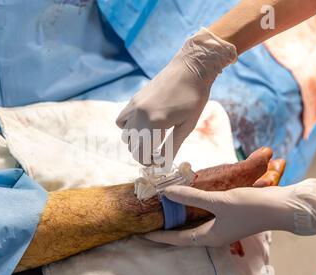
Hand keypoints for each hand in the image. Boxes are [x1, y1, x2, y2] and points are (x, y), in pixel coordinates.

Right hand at [116, 28, 236, 164]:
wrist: (191, 68)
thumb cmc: (194, 97)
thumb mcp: (186, 126)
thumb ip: (172, 146)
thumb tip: (163, 164)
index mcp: (154, 123)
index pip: (141, 153)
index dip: (148, 162)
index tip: (159, 161)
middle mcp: (140, 115)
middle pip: (132, 146)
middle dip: (143, 153)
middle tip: (158, 151)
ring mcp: (134, 106)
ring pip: (125, 135)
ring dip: (136, 141)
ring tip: (152, 137)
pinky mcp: (134, 100)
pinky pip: (121, 120)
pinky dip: (128, 127)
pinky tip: (143, 125)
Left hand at [145, 171, 315, 246]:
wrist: (281, 207)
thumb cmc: (250, 207)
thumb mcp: (218, 201)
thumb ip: (192, 197)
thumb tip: (167, 192)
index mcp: (210, 237)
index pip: (178, 239)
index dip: (161, 236)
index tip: (144, 233)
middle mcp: (215, 235)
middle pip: (185, 233)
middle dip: (168, 228)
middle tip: (152, 220)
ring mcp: (222, 227)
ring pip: (194, 224)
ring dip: (180, 218)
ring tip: (165, 210)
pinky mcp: (229, 217)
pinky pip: (204, 216)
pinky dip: (193, 210)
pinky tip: (189, 200)